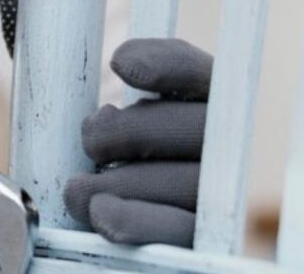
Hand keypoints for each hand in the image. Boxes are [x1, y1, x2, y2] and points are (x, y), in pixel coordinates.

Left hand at [63, 38, 210, 246]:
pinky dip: (135, 220)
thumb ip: (125, 90)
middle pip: (194, 127)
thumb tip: (125, 63)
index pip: (197, 73)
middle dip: (128, 131)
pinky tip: (99, 212)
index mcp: (205, 105)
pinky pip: (179, 231)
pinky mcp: (202, 240)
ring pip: (185, 182)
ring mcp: (218, 198)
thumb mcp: (118, 119)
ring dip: (118, 181)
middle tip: (90, 140)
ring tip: (78, 187)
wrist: (123, 216)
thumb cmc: (118, 160)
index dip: (166, 64)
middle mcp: (226, 148)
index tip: (120, 63)